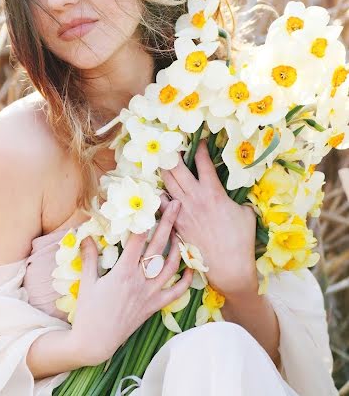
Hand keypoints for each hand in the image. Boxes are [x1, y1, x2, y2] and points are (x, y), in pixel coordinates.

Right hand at [69, 200, 192, 365]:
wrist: (95, 343)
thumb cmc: (88, 312)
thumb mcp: (87, 282)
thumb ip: (89, 257)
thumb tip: (86, 234)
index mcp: (123, 272)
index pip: (138, 240)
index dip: (146, 220)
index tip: (153, 203)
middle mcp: (140, 280)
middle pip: (158, 246)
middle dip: (168, 223)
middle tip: (176, 205)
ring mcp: (150, 294)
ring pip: (170, 266)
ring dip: (177, 247)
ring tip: (181, 230)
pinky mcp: (154, 307)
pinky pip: (174, 293)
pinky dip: (185, 280)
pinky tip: (189, 268)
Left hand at [160, 140, 257, 298]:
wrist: (228, 266)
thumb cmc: (241, 240)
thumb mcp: (246, 214)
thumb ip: (238, 200)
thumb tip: (237, 197)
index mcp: (213, 191)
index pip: (203, 161)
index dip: (201, 147)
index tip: (200, 140)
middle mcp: (194, 197)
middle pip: (176, 168)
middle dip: (173, 154)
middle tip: (172, 146)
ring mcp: (182, 211)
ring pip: (166, 183)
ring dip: (164, 171)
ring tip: (163, 163)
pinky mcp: (176, 224)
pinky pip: (162, 205)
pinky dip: (161, 196)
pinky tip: (161, 191)